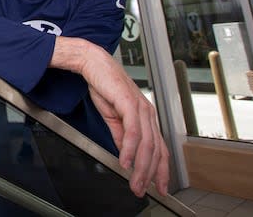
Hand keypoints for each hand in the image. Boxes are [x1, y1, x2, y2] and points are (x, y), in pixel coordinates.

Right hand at [52, 38, 169, 197]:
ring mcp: (141, 107)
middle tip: (142, 189)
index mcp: (146, 116)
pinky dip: (130, 148)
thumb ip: (121, 135)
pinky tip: (125, 160)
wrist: (92, 63)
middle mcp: (148, 112)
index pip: (159, 147)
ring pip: (146, 143)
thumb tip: (126, 153)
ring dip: (141, 166)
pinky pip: (133, 131)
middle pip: (155, 149)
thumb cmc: (103, 84)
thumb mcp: (113, 115)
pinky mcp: (129, 103)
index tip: (158, 187)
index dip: (160, 169)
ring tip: (134, 181)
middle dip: (150, 174)